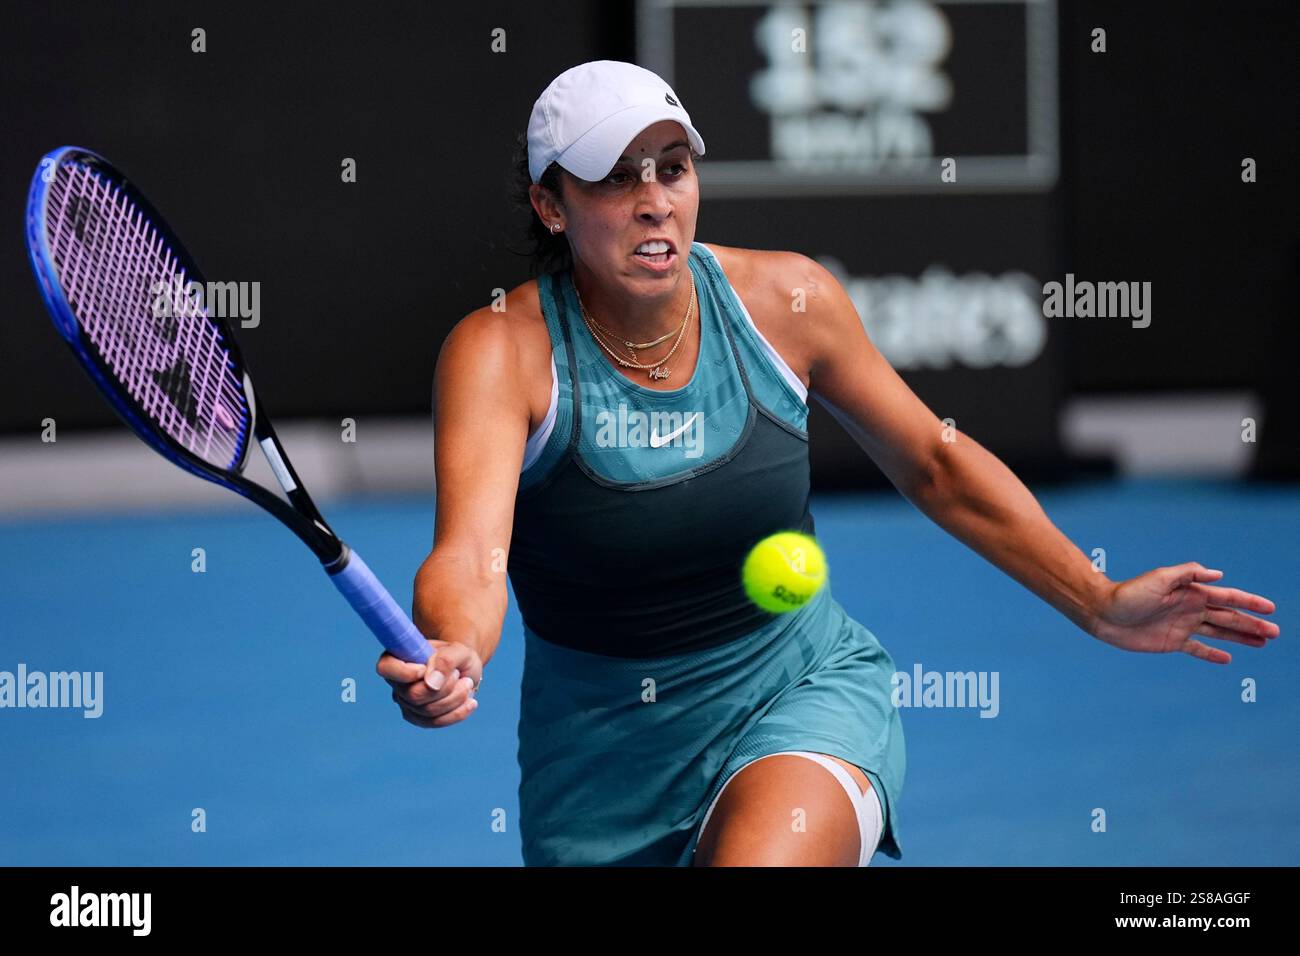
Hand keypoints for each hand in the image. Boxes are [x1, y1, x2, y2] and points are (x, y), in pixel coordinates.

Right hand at [376, 639, 483, 727]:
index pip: (386, 668)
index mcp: (398, 658)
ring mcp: (406, 703)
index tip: (425, 668)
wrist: (464, 671)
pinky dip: (457, 713)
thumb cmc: (456, 656)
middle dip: (444, 687)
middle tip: (458, 674)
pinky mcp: (419, 718)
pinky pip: (435, 722)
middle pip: (413, 695)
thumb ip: (445, 660)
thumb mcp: (458, 650)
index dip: (405, 672)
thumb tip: (431, 683)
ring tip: (467, 683)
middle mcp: (398, 682)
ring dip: (455, 698)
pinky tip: (470, 702)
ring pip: (427, 711)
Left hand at [1093, 562, 1278, 663]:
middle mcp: (1191, 609)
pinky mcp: (1172, 642)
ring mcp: (1183, 626)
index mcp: (1191, 593)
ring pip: (1219, 633)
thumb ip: (1188, 574)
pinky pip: (1197, 649)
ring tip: (1262, 643)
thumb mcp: (1159, 578)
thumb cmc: (1130, 593)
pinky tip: (1228, 659)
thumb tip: (1218, 575)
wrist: (1104, 613)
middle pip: (1229, 618)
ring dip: (1241, 638)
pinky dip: (1212, 654)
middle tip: (1275, 633)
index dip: (1250, 603)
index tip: (1271, 609)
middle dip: (1252, 624)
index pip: (1228, 598)